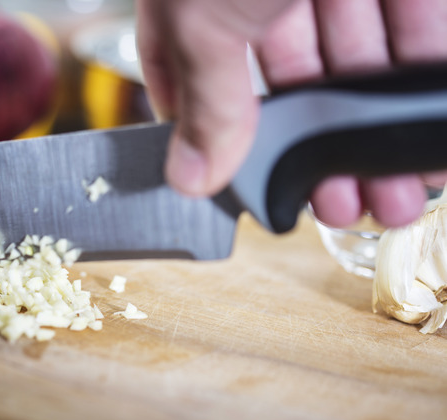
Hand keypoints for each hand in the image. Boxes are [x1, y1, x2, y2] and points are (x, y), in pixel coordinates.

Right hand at [136, 0, 446, 227]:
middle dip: (315, 154)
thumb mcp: (203, 21)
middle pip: (290, 89)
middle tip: (336, 206)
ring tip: (396, 192)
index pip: (194, 82)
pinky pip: (419, 30)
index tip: (247, 187)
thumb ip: (206, 102)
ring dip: (375, 133)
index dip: (217, 140)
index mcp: (197, 9)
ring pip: (357, 68)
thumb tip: (189, 178)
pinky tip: (430, 129)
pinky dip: (427, 80)